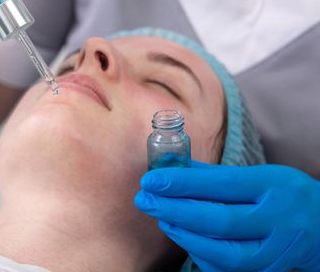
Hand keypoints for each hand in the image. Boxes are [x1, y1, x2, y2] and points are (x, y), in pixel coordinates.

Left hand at [134, 161, 319, 270]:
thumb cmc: (282, 194)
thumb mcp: (258, 175)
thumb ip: (214, 175)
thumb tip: (170, 167)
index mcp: (272, 186)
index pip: (221, 184)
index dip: (183, 182)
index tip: (151, 179)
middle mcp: (278, 219)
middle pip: (220, 220)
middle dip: (175, 209)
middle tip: (145, 199)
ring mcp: (276, 251)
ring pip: (225, 251)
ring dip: (185, 235)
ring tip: (162, 218)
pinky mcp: (269, 271)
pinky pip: (229, 269)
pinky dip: (201, 255)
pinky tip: (183, 237)